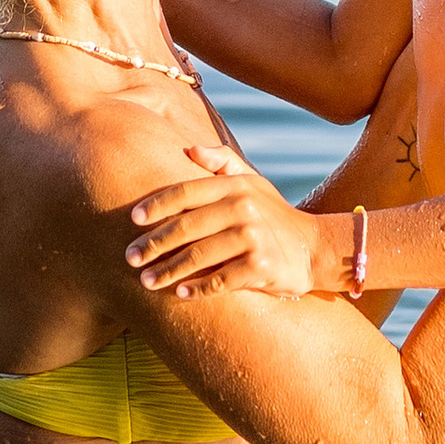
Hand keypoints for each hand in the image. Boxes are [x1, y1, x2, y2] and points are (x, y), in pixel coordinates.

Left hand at [124, 147, 342, 302]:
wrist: (314, 248)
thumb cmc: (272, 214)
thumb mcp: (253, 181)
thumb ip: (222, 161)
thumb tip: (190, 149)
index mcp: (235, 186)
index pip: (186, 192)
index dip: (156, 205)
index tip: (133, 219)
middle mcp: (243, 208)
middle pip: (186, 227)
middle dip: (153, 244)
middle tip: (130, 257)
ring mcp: (253, 238)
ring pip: (198, 256)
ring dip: (168, 271)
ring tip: (147, 281)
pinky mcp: (261, 267)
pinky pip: (220, 280)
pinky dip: (198, 289)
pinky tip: (180, 294)